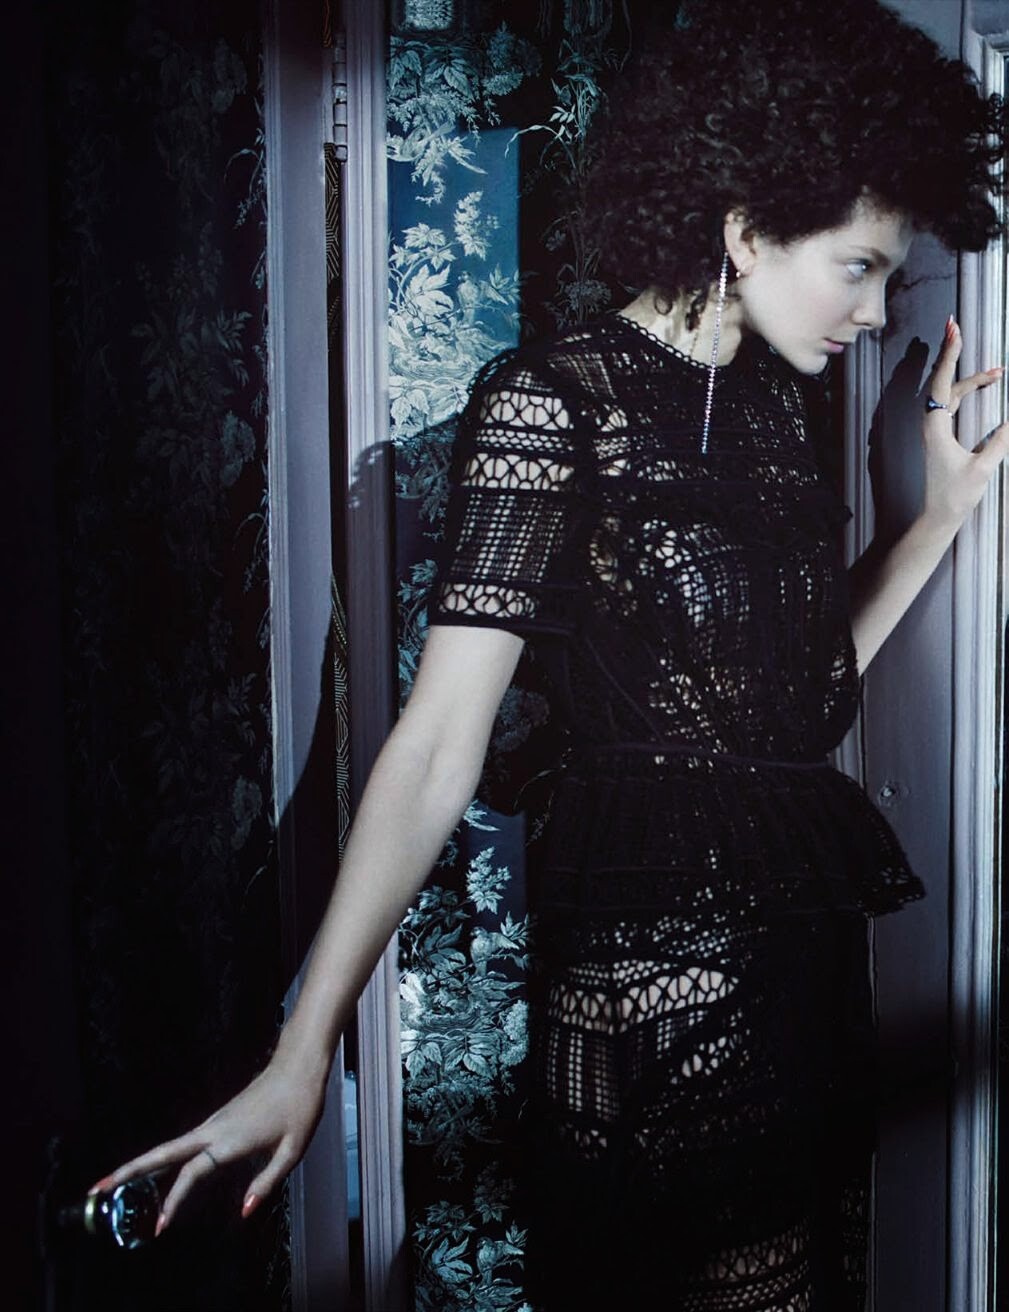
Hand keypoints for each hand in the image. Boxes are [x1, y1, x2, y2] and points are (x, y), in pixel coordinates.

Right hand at [87, 1054, 327, 1234]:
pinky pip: (185, 1143)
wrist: (298, 1066)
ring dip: (142, 1163)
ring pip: (170, 1146)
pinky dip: (165, 1157)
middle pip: (163, 1152)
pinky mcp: (218, 1119)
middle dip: (130, 1170)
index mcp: (230, 1140)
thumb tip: (245, 1211)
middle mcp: (214, 1129)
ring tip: (117, 1183)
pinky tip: (159, 1171)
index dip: (173, 1200)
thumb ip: (266, 1183)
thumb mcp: (292, 1150)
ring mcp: (214, 1122)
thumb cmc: (299, 1107)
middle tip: (98, 1187)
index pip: (191, 1174)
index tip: (160, 1225)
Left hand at [921, 315, 1007, 531]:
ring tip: (998, 369)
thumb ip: (1001, 441)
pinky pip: (953, 403)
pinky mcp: (942, 434)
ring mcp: (935, 428)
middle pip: (943, 380)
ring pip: (951, 392)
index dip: (949, 355)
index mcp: (935, 427)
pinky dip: (969, 390)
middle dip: (952, 353)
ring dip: (971, 376)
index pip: (942, 383)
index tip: (955, 332)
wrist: (939, 516)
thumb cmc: (956, 495)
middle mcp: (931, 423)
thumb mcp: (983, 468)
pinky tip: (986, 383)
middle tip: (957, 325)